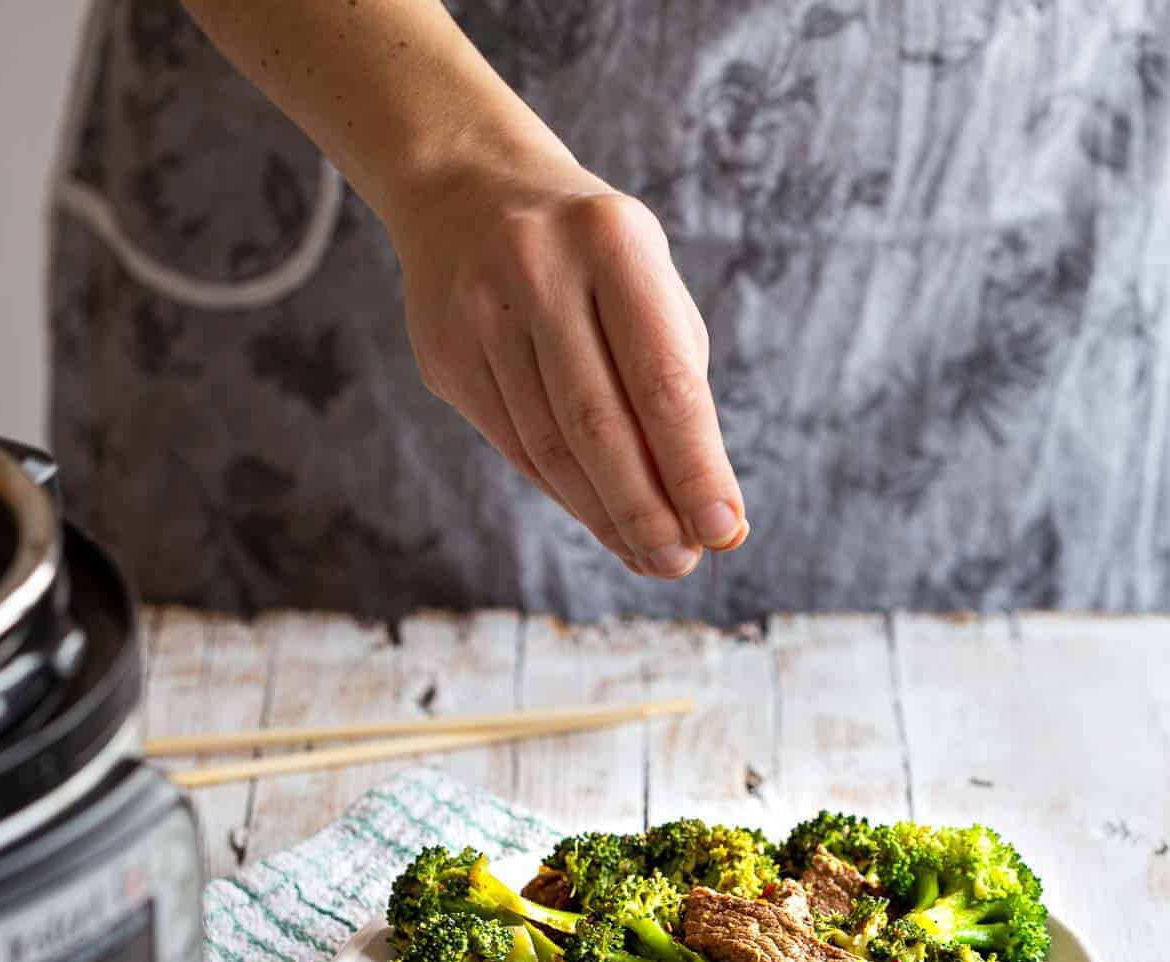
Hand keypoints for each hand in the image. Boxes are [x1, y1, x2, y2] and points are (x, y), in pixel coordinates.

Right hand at [391, 155, 747, 578]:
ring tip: (652, 555)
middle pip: (597, 424)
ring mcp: (480, 313)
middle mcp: (538, 270)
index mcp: (612, 242)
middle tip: (682, 563)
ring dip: (607, 516)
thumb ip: (683, 394)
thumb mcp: (649, 287)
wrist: (467, 191)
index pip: (663, 379)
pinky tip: (603, 521)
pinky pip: (515, 448)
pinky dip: (566, 496)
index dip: (695, 465)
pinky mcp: (446, 355)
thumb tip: (715, 521)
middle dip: (646, 508)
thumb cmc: (591, 256)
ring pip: (550, 449)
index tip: (724, 530)